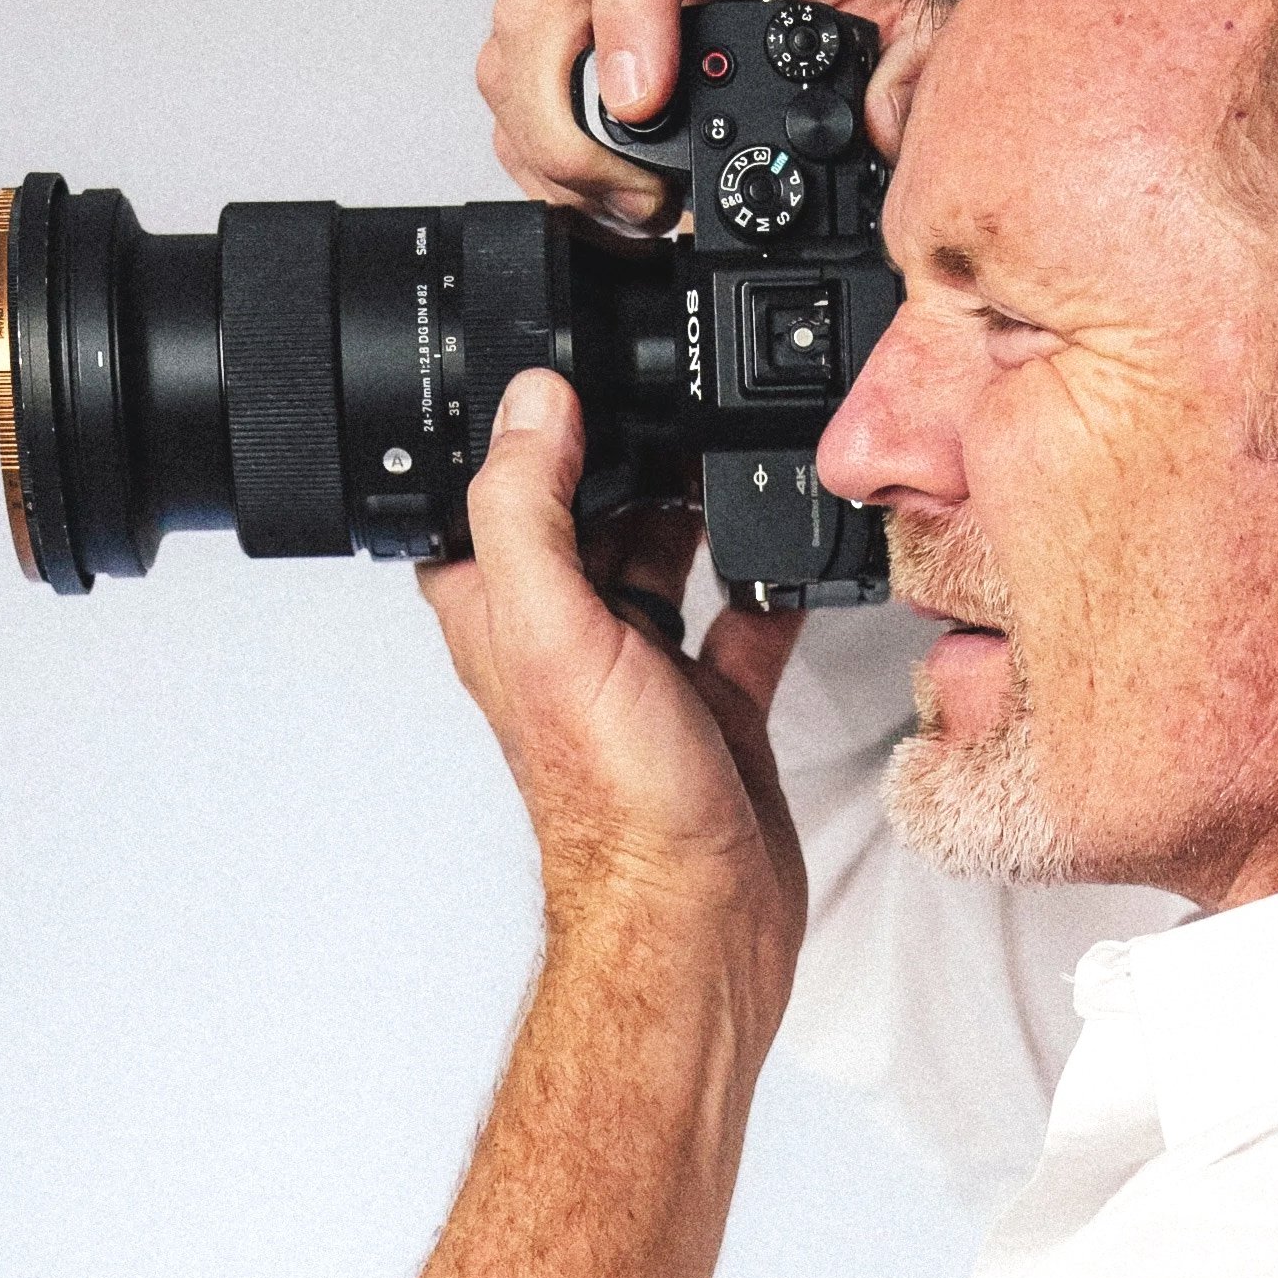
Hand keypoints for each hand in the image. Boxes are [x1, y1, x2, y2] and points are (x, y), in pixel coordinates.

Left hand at [419, 368, 807, 1035]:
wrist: (702, 911)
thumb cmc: (615, 802)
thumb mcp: (553, 630)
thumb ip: (530, 508)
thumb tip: (531, 401)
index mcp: (502, 611)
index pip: (481, 493)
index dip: (509, 428)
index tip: (563, 366)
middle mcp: (564, 634)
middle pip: (582, 508)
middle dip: (622, 453)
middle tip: (672, 395)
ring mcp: (640, 665)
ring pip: (664, 550)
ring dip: (697, 503)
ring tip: (733, 444)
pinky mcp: (713, 697)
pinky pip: (744, 614)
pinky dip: (771, 577)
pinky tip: (797, 541)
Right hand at [476, 0, 926, 234]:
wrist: (838, 59)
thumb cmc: (868, 34)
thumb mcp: (923, 38)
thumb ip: (919, 69)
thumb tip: (878, 116)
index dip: (632, 2)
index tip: (643, 103)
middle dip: (574, 125)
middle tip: (645, 199)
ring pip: (511, 56)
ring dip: (557, 157)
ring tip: (640, 209)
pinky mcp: (567, 53)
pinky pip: (509, 107)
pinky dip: (547, 173)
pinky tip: (611, 202)